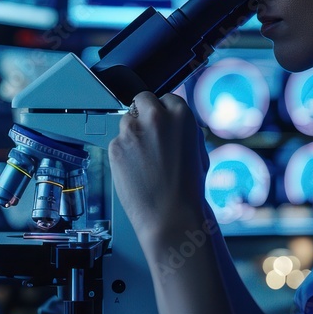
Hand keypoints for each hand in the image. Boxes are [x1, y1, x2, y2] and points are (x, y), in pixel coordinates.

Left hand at [108, 91, 207, 250]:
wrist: (171, 215)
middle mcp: (155, 117)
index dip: (164, 113)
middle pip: (143, 100)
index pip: (166, 98)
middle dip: (145, 113)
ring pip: (127, 121)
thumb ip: (181, 129)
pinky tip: (135, 171)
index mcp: (181, 115)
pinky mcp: (115, 146)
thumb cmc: (188, 189)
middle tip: (148, 134)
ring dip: (133, 134)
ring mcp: (132, 131)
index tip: (163, 125)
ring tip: (144, 160)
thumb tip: (170, 119)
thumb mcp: (197, 149)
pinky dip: (123, 154)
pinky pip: (117, 142)